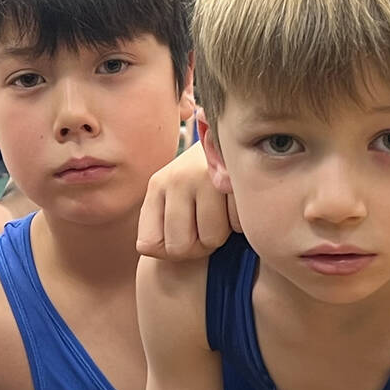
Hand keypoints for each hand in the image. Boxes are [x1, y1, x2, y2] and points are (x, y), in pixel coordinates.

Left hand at [138, 141, 237, 259]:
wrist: (237, 139)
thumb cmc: (207, 180)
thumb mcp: (177, 196)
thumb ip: (164, 226)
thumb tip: (152, 248)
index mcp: (157, 186)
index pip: (148, 244)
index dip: (171, 250)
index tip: (185, 234)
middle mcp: (177, 178)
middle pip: (180, 248)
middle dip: (198, 246)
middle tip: (210, 226)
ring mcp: (206, 175)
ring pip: (211, 239)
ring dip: (222, 234)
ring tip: (224, 211)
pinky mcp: (236, 177)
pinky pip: (238, 225)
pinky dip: (240, 221)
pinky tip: (237, 202)